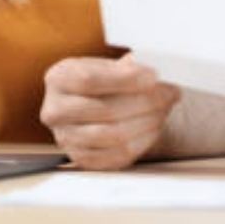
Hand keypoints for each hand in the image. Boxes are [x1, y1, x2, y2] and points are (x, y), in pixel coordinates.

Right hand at [40, 53, 181, 169]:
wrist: (93, 102)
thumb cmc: (104, 79)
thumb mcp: (109, 64)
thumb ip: (128, 66)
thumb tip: (156, 68)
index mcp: (59, 78)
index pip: (90, 80)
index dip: (125, 79)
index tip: (154, 76)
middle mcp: (55, 110)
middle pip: (104, 110)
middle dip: (145, 102)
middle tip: (170, 93)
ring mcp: (66, 138)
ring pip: (112, 136)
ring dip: (147, 122)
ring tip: (165, 108)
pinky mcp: (82, 159)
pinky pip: (115, 156)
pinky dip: (141, 142)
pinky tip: (155, 126)